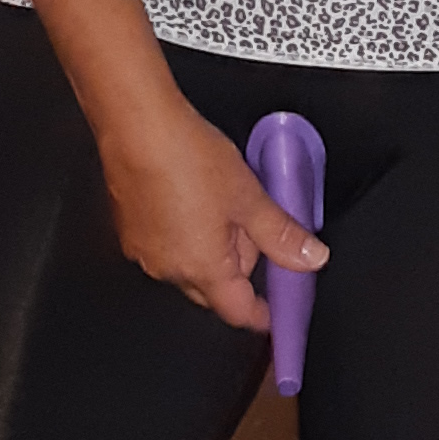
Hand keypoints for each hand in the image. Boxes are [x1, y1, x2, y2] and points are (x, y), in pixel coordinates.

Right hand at [100, 97, 328, 331]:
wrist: (136, 125)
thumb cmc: (186, 158)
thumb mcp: (249, 197)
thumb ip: (282, 234)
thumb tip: (310, 258)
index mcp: (202, 269)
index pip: (238, 312)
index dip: (262, 314)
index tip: (276, 311)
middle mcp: (168, 269)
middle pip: (214, 289)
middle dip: (238, 268)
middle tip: (253, 229)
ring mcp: (144, 251)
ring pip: (189, 265)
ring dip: (210, 249)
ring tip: (221, 204)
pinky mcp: (128, 230)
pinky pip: (166, 247)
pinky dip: (183, 235)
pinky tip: (192, 198)